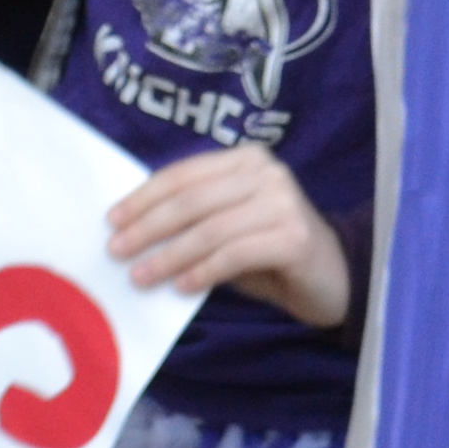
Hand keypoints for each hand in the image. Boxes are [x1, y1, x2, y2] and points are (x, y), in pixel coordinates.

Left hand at [106, 146, 348, 325]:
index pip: (183, 174)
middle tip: (117, 252)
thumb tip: (134, 232)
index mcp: (245, 160)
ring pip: (209, 228)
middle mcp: (266, 172)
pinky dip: (203, 271)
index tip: (112, 220)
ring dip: (169, 255)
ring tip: (142, 277)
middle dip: (148, 227)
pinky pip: (234, 254)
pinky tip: (182, 287)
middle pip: (191, 199)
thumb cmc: (272, 254)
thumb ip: (193, 222)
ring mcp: (283, 202)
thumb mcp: (229, 230)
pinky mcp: (294, 237)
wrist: (336, 279)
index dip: (144, 197)